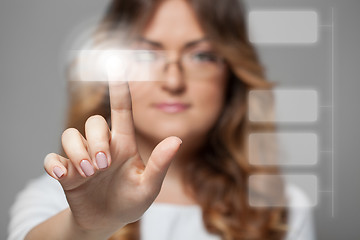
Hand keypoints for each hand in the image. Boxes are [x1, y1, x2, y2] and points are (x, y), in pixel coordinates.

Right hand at [44, 81, 181, 235]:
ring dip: (77, 152)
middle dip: (96, 140)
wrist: (107, 220)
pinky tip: (63, 175)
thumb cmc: (131, 200)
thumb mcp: (149, 186)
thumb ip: (160, 164)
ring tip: (89, 173)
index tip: (115, 65)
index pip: (122, 111)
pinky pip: (51, 159)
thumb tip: (177, 140)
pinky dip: (54, 164)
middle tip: (102, 164)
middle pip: (93, 122)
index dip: (119, 89)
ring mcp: (82, 158)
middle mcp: (102, 146)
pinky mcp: (66, 173)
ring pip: (69, 135)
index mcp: (124, 144)